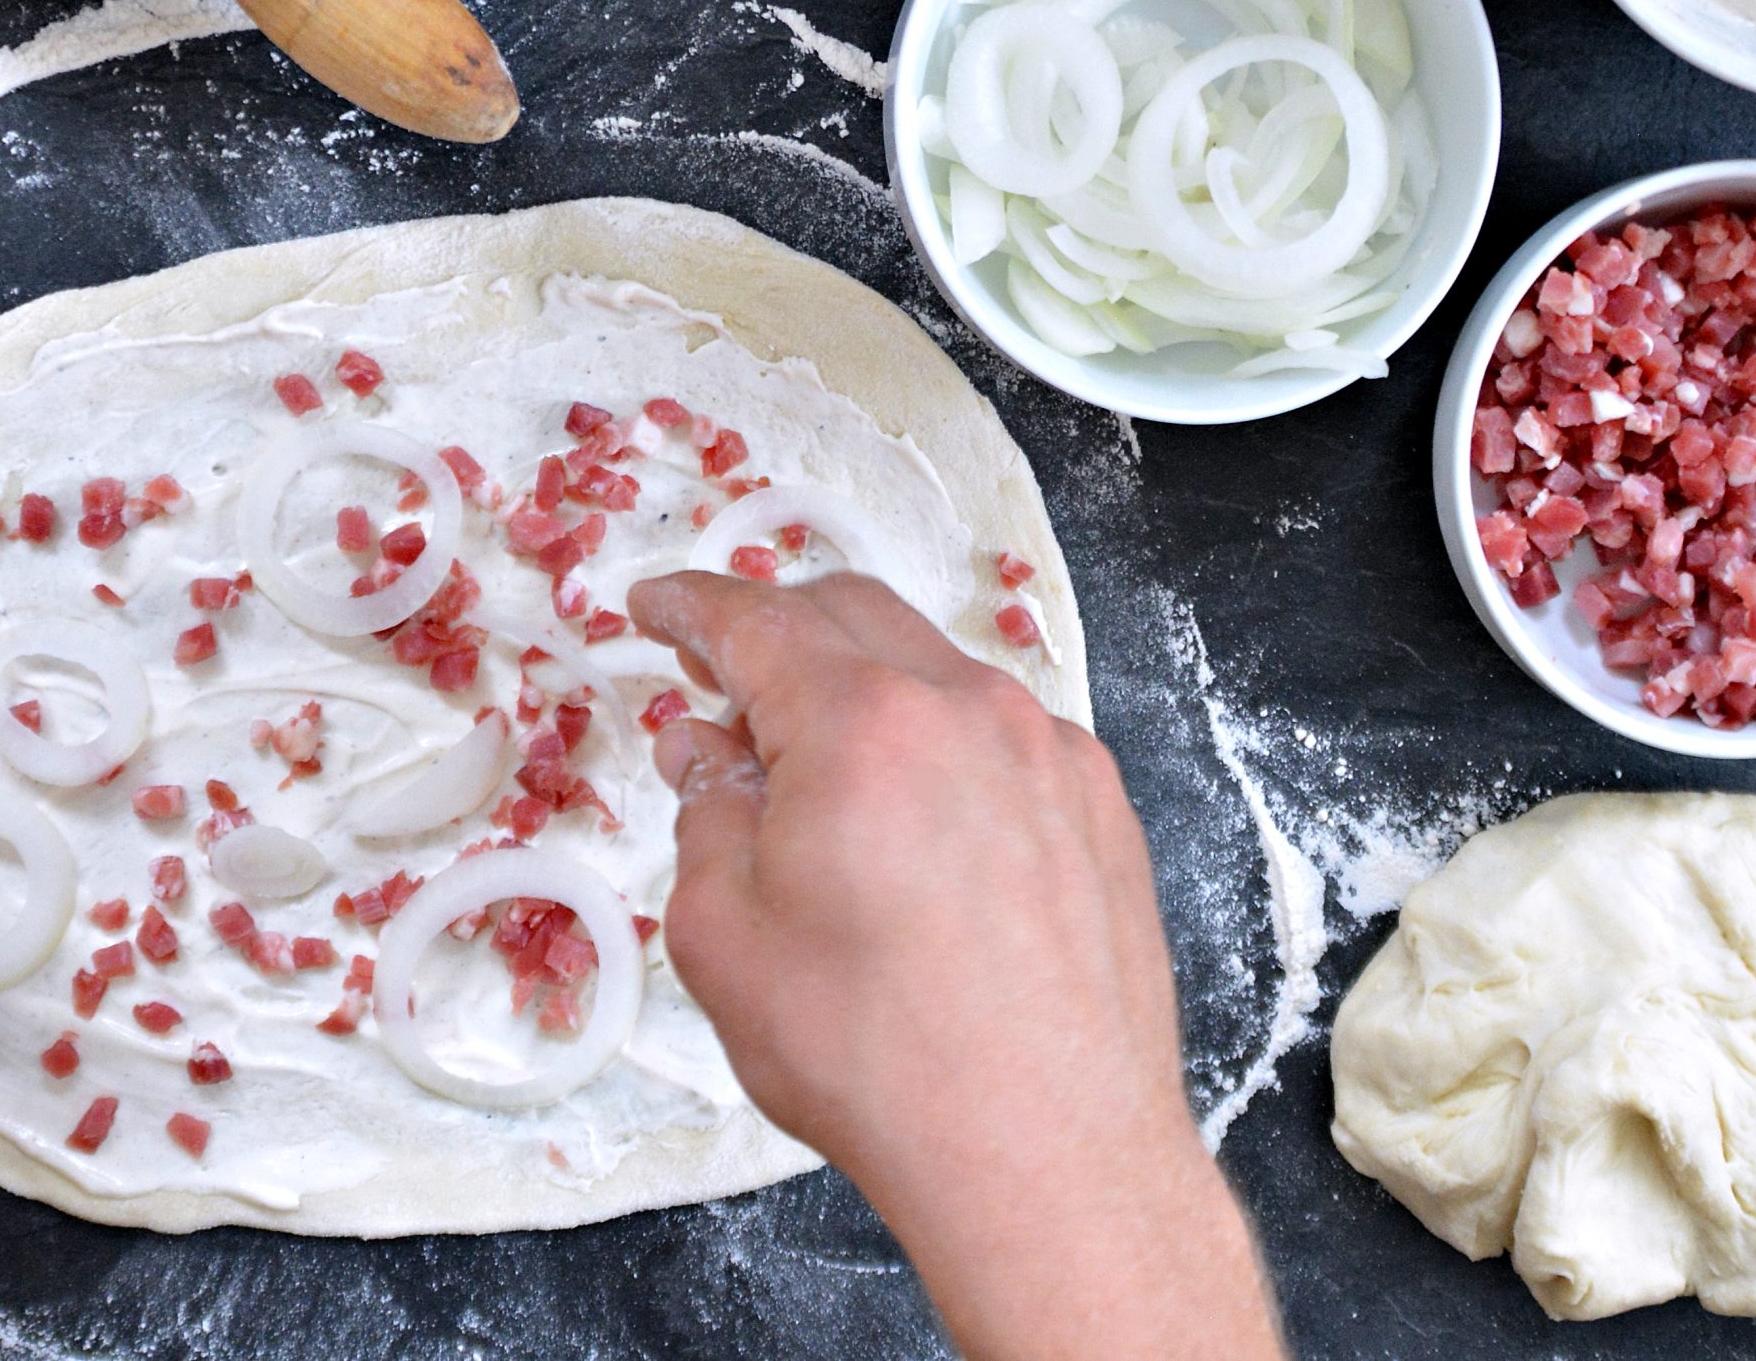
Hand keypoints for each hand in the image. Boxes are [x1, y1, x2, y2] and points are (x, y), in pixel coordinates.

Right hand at [628, 573, 1281, 1360]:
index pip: (755, 620)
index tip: (656, 606)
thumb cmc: (877, 1058)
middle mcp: (968, 709)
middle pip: (851, 615)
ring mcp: (1049, 752)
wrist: (1048, 1150)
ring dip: (862, 691)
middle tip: (720, 679)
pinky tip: (913, 824)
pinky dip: (938, 745)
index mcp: (863, 725)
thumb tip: (707, 749)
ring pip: (934, 671)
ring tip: (817, 774)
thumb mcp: (726, 937)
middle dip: (775, 630)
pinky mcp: (1099, 805)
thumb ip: (706, 814)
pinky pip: (1001, 735)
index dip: (690, 605)